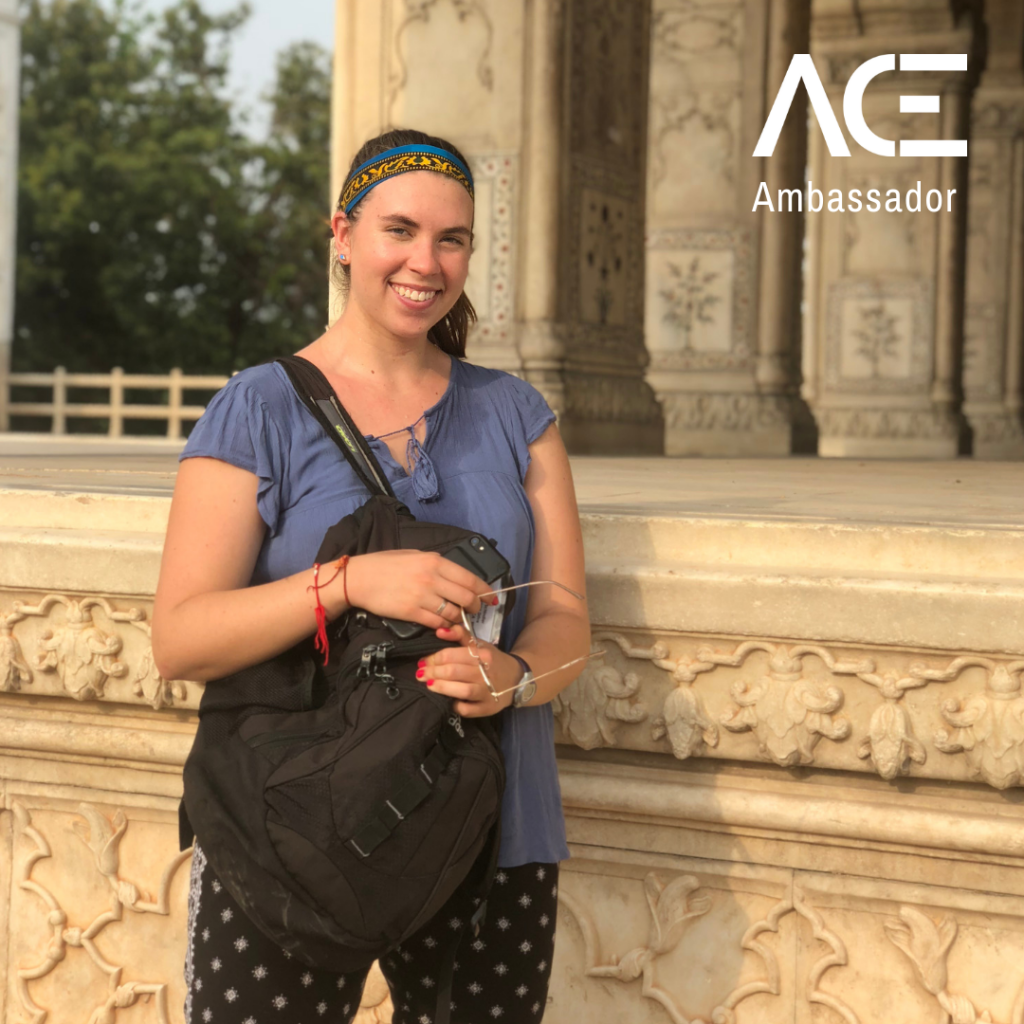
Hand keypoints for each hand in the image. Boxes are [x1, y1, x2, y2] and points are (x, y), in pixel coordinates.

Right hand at [337, 550, 497, 629]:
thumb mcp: (414, 556)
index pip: (469, 578)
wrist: (359, 578)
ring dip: (459, 618)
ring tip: (459, 618)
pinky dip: (444, 626)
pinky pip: (436, 623)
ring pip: (453, 613)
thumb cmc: (385, 565)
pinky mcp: (411, 613)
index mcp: (434, 561)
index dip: (484, 591)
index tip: (491, 598)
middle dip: (475, 607)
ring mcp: (421, 596)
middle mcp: (431, 578)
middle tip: (475, 610)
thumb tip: (455, 576)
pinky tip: (444, 625)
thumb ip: (436, 565)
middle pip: (466, 597)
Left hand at [417, 624, 523, 716]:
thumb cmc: (492, 660)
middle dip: (432, 672)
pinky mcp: (488, 708)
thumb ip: (460, 635)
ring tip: (430, 685)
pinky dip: (456, 706)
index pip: (451, 655)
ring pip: (461, 690)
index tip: (423, 661)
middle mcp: (486, 673)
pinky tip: (449, 701)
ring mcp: (488, 692)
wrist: (516, 679)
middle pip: (453, 672)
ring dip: (442, 688)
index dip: (433, 658)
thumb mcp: (480, 644)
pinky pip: (468, 710)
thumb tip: (439, 631)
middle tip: (421, 674)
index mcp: (483, 655)